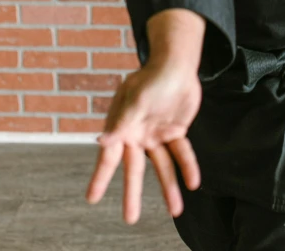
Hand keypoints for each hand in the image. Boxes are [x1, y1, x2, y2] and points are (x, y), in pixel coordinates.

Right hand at [86, 59, 201, 223]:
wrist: (176, 65)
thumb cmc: (151, 78)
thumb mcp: (135, 99)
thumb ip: (121, 121)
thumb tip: (102, 141)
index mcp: (122, 126)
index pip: (108, 157)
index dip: (100, 178)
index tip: (91, 198)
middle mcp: (137, 134)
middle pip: (134, 169)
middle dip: (132, 194)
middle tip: (130, 219)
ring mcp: (156, 134)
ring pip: (161, 167)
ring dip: (168, 187)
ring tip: (175, 210)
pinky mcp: (176, 132)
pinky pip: (181, 153)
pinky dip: (188, 167)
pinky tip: (193, 182)